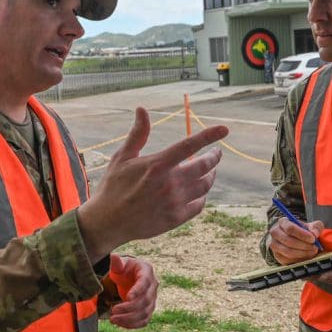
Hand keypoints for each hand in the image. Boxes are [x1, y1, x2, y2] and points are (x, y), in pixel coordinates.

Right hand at [78, 108, 227, 261]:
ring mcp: (174, 202)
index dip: (209, 136)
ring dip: (211, 176)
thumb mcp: (122, 157)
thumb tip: (142, 109)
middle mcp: (169, 183)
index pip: (189, 145)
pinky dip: (202, 196)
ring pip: (205, 186)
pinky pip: (199, 204)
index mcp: (157, 165)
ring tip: (210, 171)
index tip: (224, 129)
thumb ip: (138, 134)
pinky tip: (199, 191)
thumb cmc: (113, 186)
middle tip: (217, 153)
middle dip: (214, 157)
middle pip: (204, 167)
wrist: (107, 222)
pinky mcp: (175, 218)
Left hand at [105, 254, 156, 328]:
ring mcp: (152, 299)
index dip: (138, 291)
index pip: (145, 282)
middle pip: (146, 300)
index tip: (127, 298)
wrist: (130, 278)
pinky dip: (132, 325)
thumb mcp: (120, 265)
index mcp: (147, 271)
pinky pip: (144, 321)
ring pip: (145, 313)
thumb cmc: (124, 269)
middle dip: (129, 308)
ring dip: (129, 318)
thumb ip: (117, 263)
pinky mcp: (148, 310)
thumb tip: (113, 256)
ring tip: (113, 319)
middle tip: (113, 310)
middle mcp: (153, 286)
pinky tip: (119, 323)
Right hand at [268, 217, 323, 264]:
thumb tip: (314, 234)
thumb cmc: (303, 231)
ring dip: (302, 253)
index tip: (313, 238)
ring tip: (312, 251)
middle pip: (288, 240)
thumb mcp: (311, 226)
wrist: (295, 238)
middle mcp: (275, 233)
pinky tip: (306, 256)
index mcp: (283, 222)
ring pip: (288, 251)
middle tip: (314, 247)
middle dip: (304, 245)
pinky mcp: (277, 256)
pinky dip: (299, 259)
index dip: (302, 234)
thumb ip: (315, 227)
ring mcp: (275, 245)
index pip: (290, 228)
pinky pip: (288, 260)